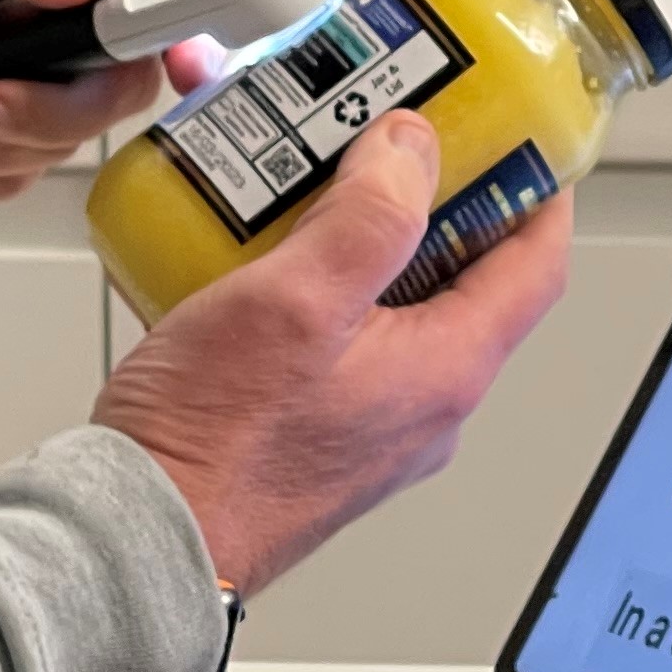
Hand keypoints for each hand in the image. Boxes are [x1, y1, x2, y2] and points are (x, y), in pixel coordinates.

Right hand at [94, 112, 573, 593]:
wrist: (136, 540)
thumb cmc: (214, 444)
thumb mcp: (297, 299)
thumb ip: (370, 215)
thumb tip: (414, 147)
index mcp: (447, 368)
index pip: (535, 263)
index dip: (535, 188)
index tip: (512, 131)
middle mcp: (423, 402)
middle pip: (462, 275)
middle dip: (427, 196)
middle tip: (385, 135)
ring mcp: (371, 422)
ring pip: (393, 304)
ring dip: (360, 237)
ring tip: (310, 181)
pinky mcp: (316, 430)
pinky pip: (340, 339)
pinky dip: (316, 284)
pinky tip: (261, 252)